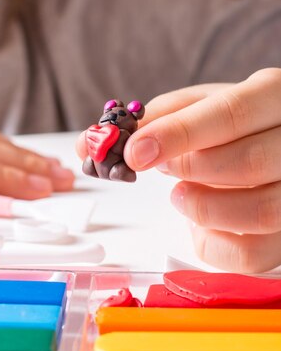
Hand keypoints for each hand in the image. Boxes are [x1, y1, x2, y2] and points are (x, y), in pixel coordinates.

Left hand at [77, 68, 280, 272]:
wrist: (273, 139)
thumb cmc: (233, 123)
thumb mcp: (199, 105)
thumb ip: (151, 120)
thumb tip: (89, 144)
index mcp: (273, 96)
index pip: (230, 114)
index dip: (178, 134)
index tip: (134, 151)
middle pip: (248, 162)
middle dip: (187, 169)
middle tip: (156, 165)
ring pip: (258, 212)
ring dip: (202, 207)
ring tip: (180, 193)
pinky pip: (254, 254)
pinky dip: (212, 243)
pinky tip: (200, 222)